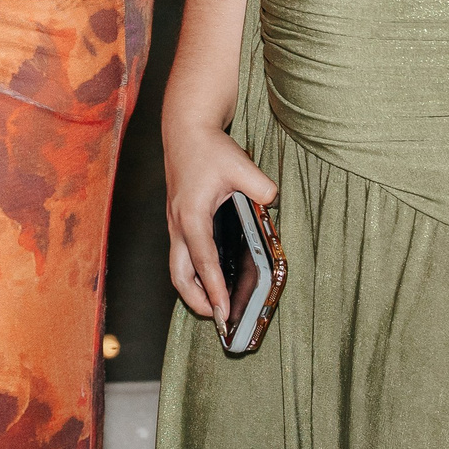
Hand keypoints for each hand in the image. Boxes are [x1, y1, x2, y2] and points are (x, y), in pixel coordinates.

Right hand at [162, 121, 278, 321]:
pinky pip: (181, 255)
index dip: (214, 288)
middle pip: (179, 275)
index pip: (204, 261)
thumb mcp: (241, 164)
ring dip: (193, 290)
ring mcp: (175, 223)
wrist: (185, 129)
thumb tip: (273, 204)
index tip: (223, 310)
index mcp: (192, 215)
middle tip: (218, 318)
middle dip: (196, 300)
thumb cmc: (209, 147)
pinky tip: (211, 278)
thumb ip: (262, 188)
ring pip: (177, 268)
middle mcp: (179, 224)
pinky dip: (193, 273)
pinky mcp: (178, 220)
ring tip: (215, 306)